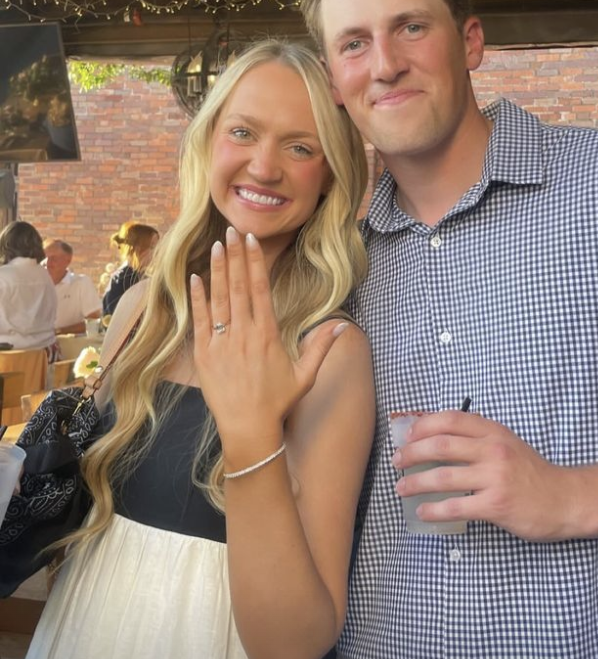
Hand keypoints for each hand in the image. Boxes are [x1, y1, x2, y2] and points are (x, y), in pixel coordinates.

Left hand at [190, 227, 346, 464]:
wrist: (248, 429)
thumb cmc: (278, 403)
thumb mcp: (305, 375)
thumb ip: (321, 347)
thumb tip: (341, 326)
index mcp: (268, 334)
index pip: (260, 288)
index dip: (255, 262)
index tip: (252, 241)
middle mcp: (244, 333)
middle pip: (239, 286)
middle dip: (236, 256)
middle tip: (232, 230)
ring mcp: (222, 342)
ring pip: (219, 298)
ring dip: (218, 270)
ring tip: (217, 245)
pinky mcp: (205, 354)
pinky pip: (200, 320)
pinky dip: (198, 298)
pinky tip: (196, 278)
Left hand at [392, 410, 577, 541]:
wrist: (565, 499)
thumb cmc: (533, 474)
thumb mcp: (508, 444)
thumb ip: (480, 439)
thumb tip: (439, 439)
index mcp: (494, 432)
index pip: (451, 419)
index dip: (423, 425)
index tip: (407, 435)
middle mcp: (493, 450)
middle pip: (441, 445)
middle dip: (411, 453)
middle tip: (397, 461)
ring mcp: (495, 477)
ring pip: (443, 476)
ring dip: (416, 483)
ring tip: (401, 488)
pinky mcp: (496, 504)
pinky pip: (456, 506)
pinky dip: (434, 509)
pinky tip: (424, 512)